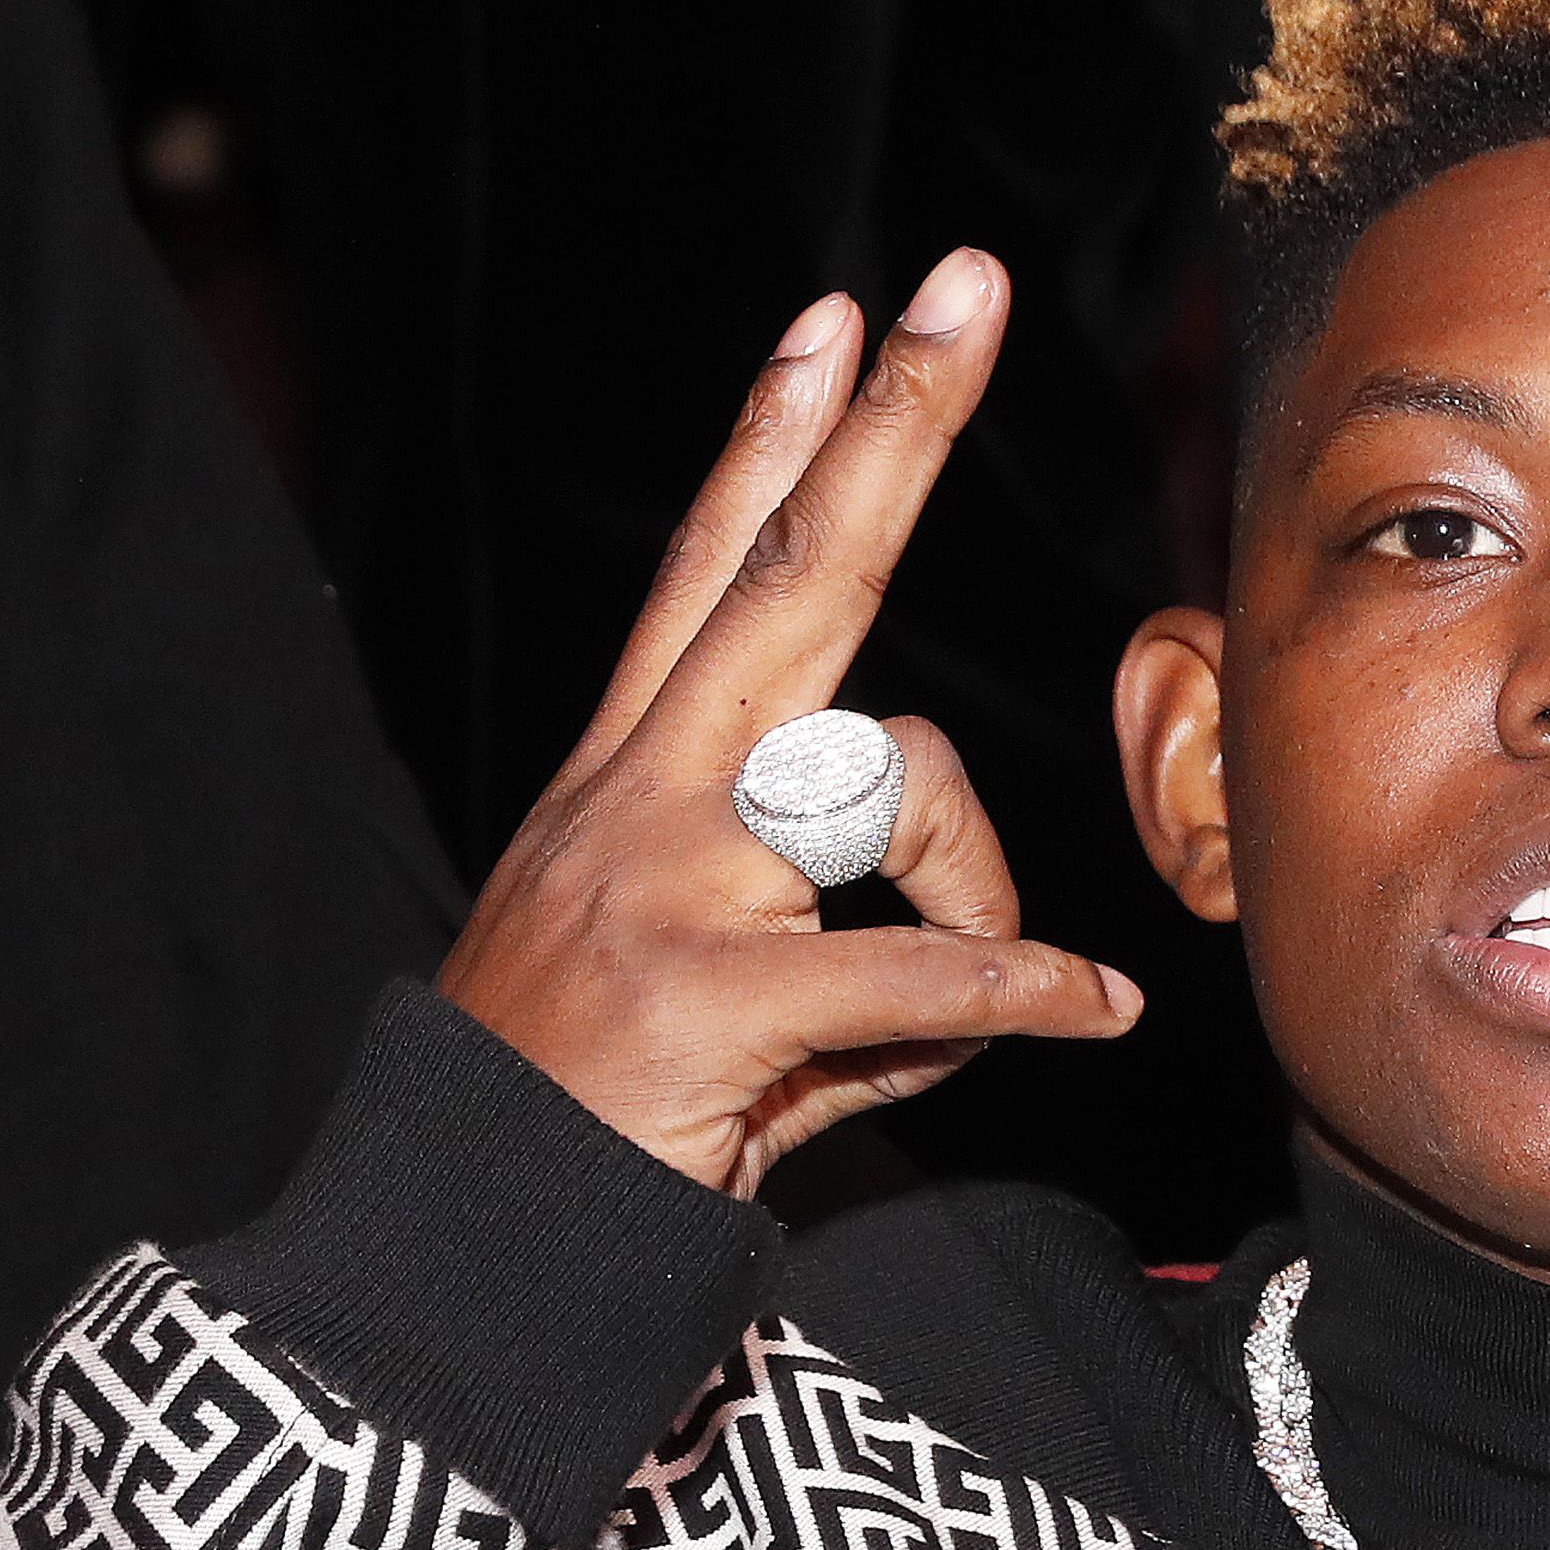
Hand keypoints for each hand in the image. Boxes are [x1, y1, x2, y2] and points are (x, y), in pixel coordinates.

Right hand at [435, 249, 1142, 1194]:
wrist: (456, 1262)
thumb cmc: (597, 1139)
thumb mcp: (725, 1012)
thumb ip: (842, 958)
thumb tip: (990, 982)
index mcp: (629, 783)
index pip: (713, 574)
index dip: (776, 439)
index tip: (836, 315)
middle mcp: (637, 798)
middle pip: (791, 572)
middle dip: (888, 426)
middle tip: (960, 286)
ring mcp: (660, 885)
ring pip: (892, 788)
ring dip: (978, 899)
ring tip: (965, 1004)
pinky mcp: (701, 997)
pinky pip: (926, 967)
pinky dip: (1028, 995)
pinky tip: (1092, 1013)